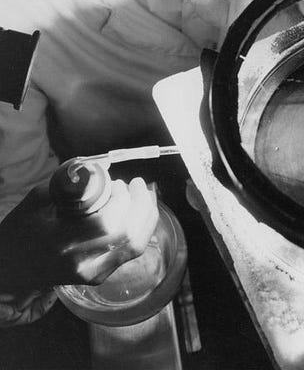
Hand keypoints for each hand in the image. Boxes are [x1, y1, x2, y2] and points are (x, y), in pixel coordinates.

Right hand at [0, 177, 157, 319]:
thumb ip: (67, 185)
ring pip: (135, 245)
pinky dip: (142, 229)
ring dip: (147, 216)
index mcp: (61, 242)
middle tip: (137, 184)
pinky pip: (131, 252)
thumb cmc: (22, 232)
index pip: (107, 223)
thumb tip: (98, 168)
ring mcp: (92, 273)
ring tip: (145, 194)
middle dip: (140, 204)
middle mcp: (80, 262)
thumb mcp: (36, 203)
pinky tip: (141, 212)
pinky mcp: (99, 277)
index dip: (121, 199)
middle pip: (127, 234)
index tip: (117, 182)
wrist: (10, 271)